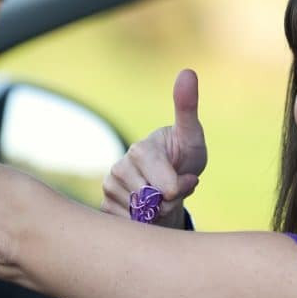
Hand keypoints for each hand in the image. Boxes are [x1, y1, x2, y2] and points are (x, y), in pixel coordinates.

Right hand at [101, 69, 206, 227]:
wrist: (170, 181)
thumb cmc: (183, 156)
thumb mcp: (191, 136)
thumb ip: (187, 107)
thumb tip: (187, 71)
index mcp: (141, 150)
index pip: (165, 186)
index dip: (180, 189)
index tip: (187, 180)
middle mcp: (119, 167)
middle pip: (152, 204)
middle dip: (169, 204)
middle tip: (173, 191)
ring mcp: (110, 188)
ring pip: (141, 217)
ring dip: (157, 215)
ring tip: (160, 199)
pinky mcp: (105, 207)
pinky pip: (129, 226)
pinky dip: (143, 223)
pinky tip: (146, 210)